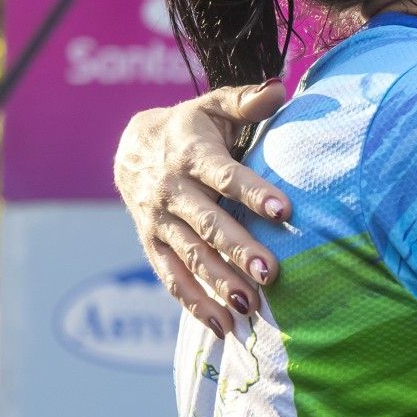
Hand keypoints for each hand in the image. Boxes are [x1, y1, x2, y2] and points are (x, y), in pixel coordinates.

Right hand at [114, 82, 291, 335]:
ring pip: (189, 256)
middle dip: (237, 249)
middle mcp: (170, 190)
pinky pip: (172, 279)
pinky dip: (196, 305)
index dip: (253, 191)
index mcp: (190, 153)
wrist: (132, 147)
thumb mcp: (214, 106)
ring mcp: (158, 222)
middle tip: (270, 274)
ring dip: (219, 283)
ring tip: (252, 307)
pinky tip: (226, 328)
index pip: (225, 175)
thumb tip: (279, 88)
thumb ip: (247, 101)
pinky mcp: (152, 246)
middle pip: (207, 223)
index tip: (284, 210)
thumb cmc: (192, 126)